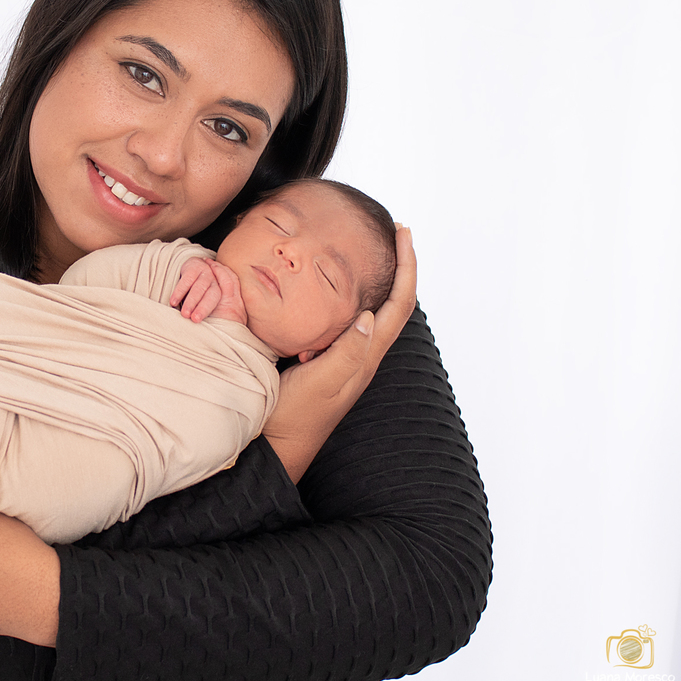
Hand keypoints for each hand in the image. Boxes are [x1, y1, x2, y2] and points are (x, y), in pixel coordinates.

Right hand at [170, 257, 223, 321]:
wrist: (192, 264)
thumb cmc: (197, 288)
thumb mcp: (205, 297)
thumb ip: (207, 308)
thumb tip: (206, 332)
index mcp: (221, 289)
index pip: (219, 301)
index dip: (211, 311)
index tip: (201, 322)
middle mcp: (215, 280)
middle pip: (212, 295)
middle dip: (203, 308)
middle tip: (194, 320)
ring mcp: (206, 271)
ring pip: (200, 288)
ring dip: (192, 302)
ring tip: (184, 314)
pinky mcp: (194, 266)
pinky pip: (187, 280)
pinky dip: (180, 292)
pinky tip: (173, 302)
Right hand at [262, 227, 416, 481]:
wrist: (274, 449)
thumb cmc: (293, 418)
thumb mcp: (320, 383)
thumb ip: (346, 352)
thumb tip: (371, 315)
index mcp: (364, 357)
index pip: (398, 305)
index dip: (406, 267)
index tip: (403, 232)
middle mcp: (360, 357)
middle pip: (393, 305)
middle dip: (399, 268)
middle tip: (392, 235)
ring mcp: (344, 361)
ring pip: (373, 313)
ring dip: (379, 282)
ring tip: (371, 253)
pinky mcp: (325, 364)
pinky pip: (348, 323)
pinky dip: (350, 298)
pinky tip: (333, 291)